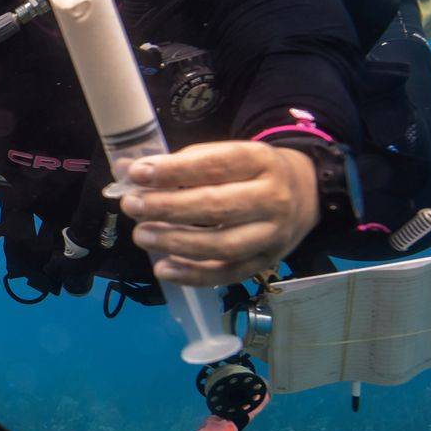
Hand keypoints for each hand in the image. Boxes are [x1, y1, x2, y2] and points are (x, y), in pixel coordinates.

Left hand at [120, 140, 319, 285]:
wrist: (304, 192)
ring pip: (221, 245)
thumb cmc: (250, 172)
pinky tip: (163, 269)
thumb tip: (126, 170)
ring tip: (142, 235)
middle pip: (216, 207)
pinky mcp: (266, 262)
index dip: (174, 170)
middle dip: (168, 207)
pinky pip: (228, 274)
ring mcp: (272, 235)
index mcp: (260, 161)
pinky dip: (193, 275)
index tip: (137, 173)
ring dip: (175, 242)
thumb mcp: (226, 155)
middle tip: (133, 206)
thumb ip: (180, 164)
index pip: (215, 165)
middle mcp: (272, 198)